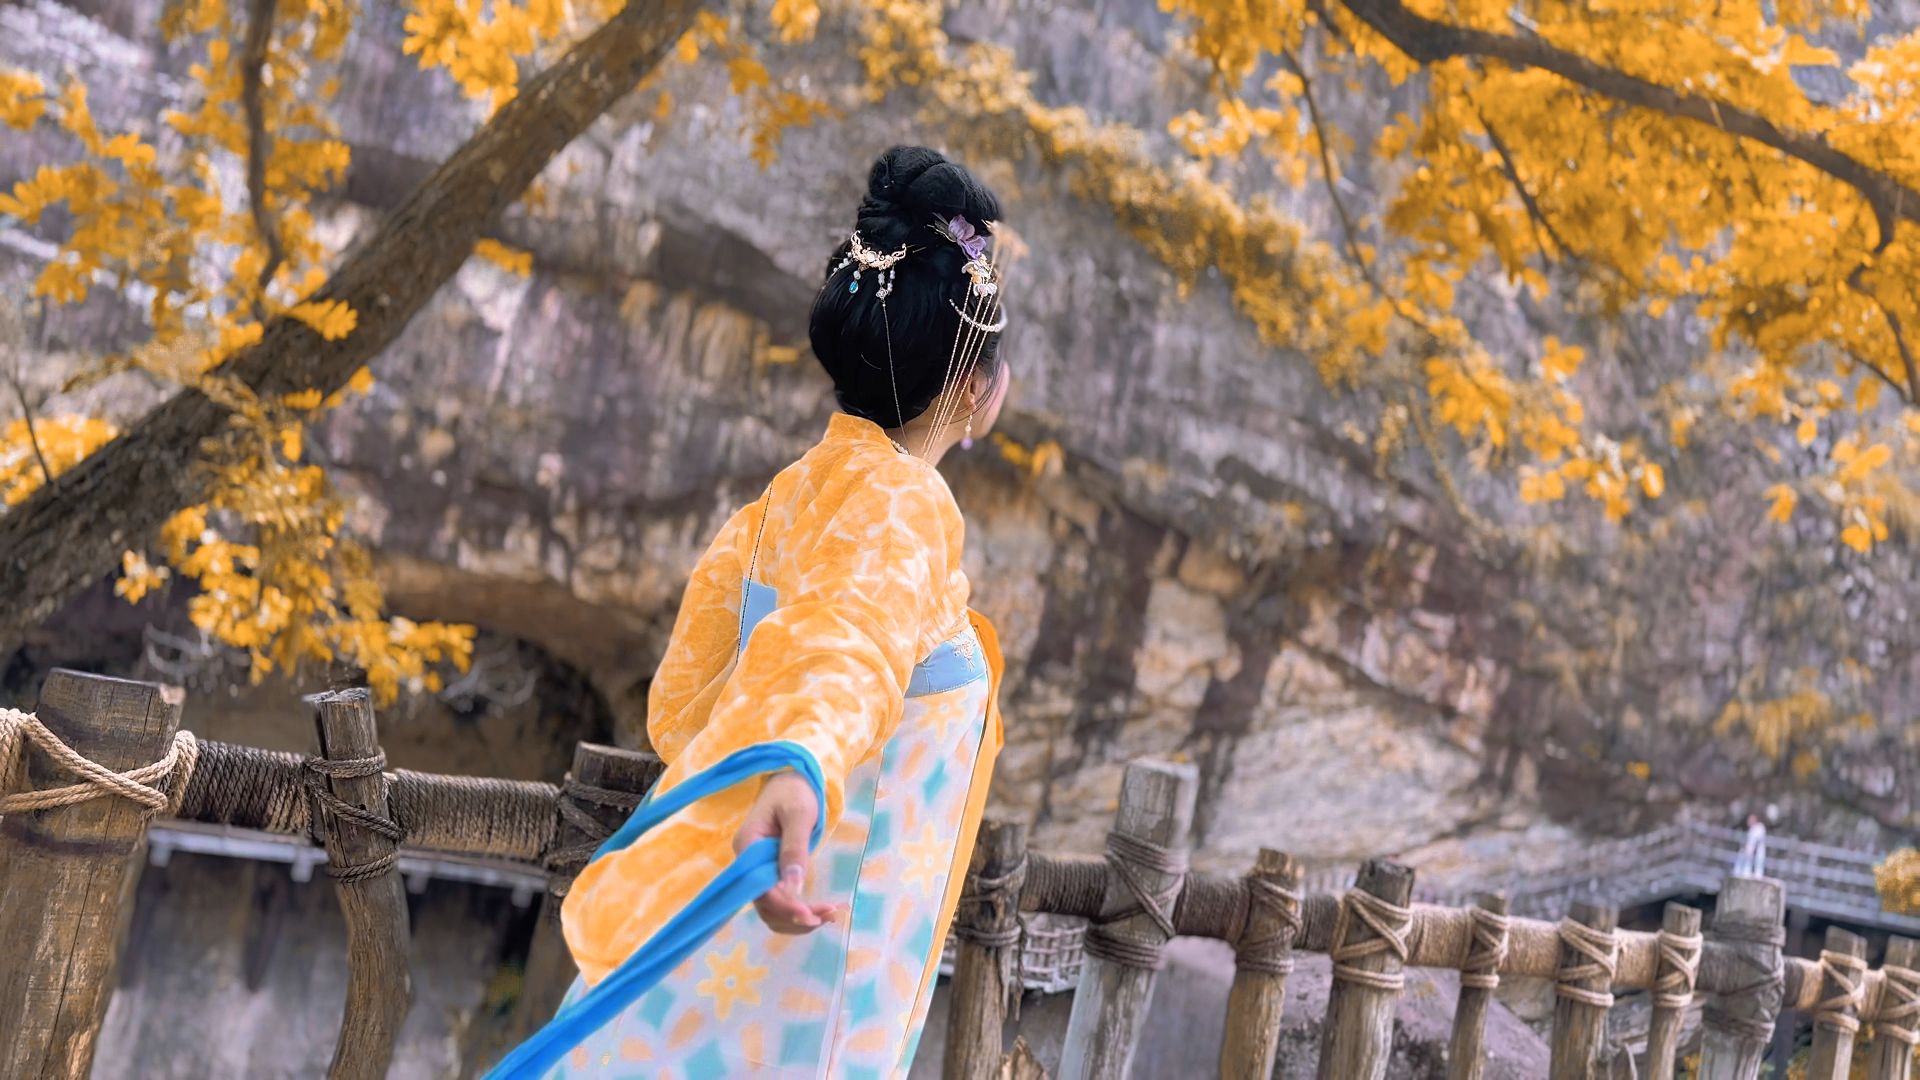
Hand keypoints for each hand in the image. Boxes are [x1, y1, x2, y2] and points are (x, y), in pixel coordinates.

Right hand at [732, 771, 844, 933]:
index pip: (760, 889)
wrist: (795, 777)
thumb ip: (795, 850)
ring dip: (798, 919)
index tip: (811, 915)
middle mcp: (747, 864)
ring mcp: (758, 870)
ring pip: (772, 909)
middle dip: (795, 916)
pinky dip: (800, 910)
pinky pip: (781, 900)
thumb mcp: (799, 815)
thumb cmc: (797, 790)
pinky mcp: (771, 872)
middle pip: (765, 905)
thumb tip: (793, 889)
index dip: (784, 907)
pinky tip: (823, 910)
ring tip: (830, 914)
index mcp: (748, 847)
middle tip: (829, 915)